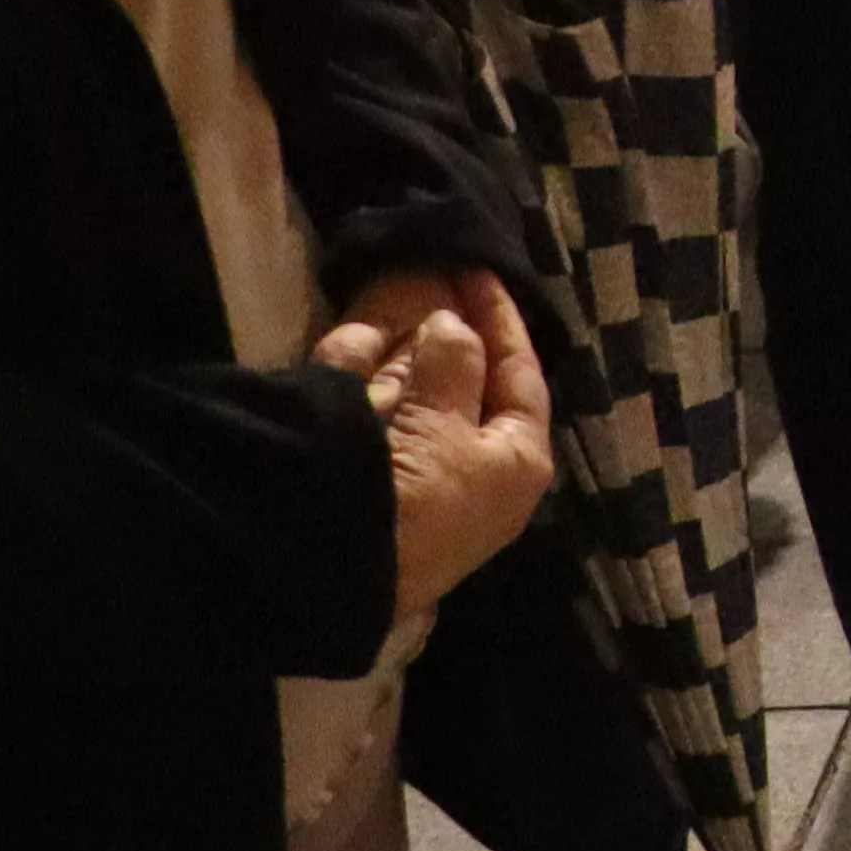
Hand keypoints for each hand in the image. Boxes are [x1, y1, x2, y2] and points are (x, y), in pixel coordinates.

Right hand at [327, 265, 552, 623]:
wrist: (329, 580)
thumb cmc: (411, 500)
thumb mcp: (441, 425)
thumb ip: (453, 366)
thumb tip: (455, 326)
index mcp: (519, 461)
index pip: (522, 374)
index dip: (502, 319)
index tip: (479, 271)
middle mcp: (480, 477)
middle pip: (470, 386)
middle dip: (451, 337)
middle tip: (435, 283)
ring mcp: (425, 487)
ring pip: (420, 401)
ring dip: (405, 358)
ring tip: (393, 311)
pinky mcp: (375, 491)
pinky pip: (376, 423)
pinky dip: (363, 385)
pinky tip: (349, 350)